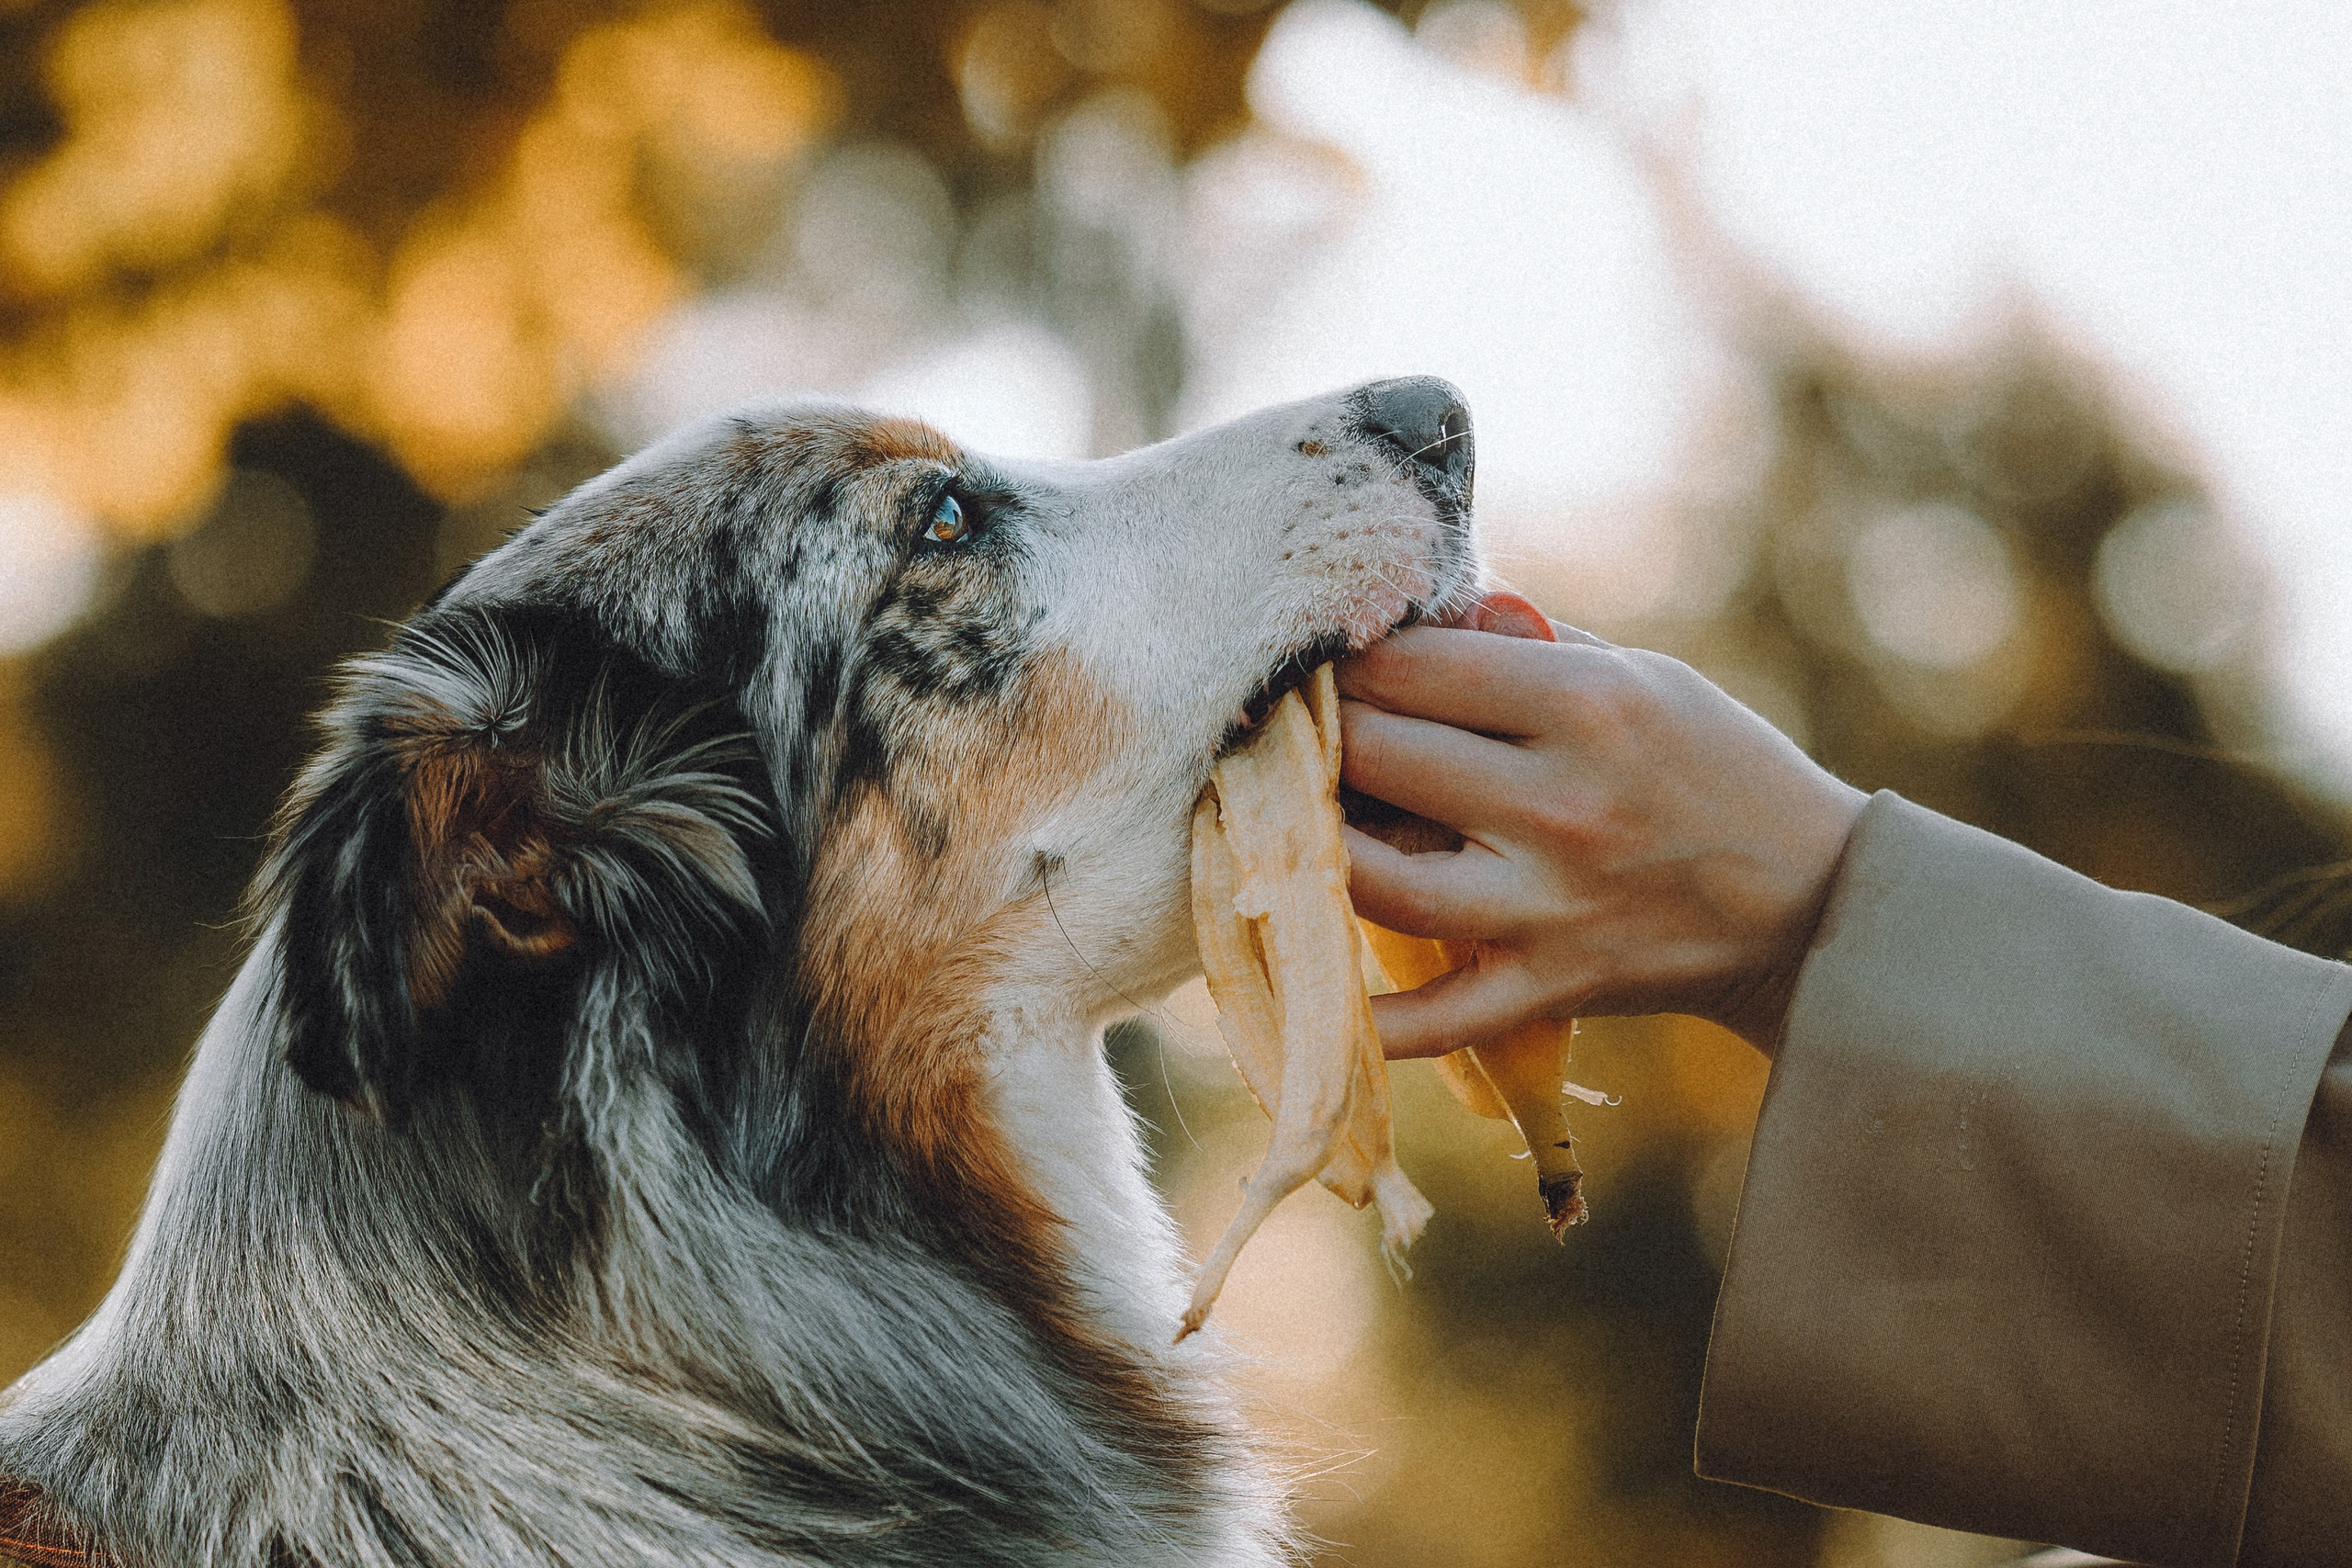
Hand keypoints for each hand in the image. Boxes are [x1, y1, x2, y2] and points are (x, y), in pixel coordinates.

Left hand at [1338, 598, 1866, 1058]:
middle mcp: (1559, 802)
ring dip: (1316, 848)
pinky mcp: (1550, 984)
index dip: (1345, 659)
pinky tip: (1307, 989)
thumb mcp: (1641, 675)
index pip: (1407, 665)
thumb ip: (1523, 648)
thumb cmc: (1715, 767)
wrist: (1812, 901)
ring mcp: (1548, 903)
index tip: (1323, 665)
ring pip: (1372, 879)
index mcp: (1585, 703)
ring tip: (1300, 824)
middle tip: (1296, 735)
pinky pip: (1433, 1020)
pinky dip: (1364, 1019)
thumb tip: (1409, 618)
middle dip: (1319, 737)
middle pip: (1373, 755)